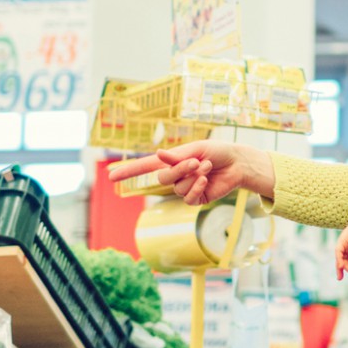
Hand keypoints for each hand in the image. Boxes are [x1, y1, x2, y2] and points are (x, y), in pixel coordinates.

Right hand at [106, 140, 275, 205]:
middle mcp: (175, 175)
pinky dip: (196, 188)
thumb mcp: (197, 149)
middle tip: (196, 161)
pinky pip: (188, 198)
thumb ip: (177, 156)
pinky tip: (206, 180)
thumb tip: (158, 155)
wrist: (237, 163)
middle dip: (179, 170)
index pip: (145, 167)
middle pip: (162, 180)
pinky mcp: (196, 199)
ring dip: (193, 176)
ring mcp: (184, 188)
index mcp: (171, 160)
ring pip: (176, 188)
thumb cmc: (217, 151)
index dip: (128, 171)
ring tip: (207, 167)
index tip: (110, 177)